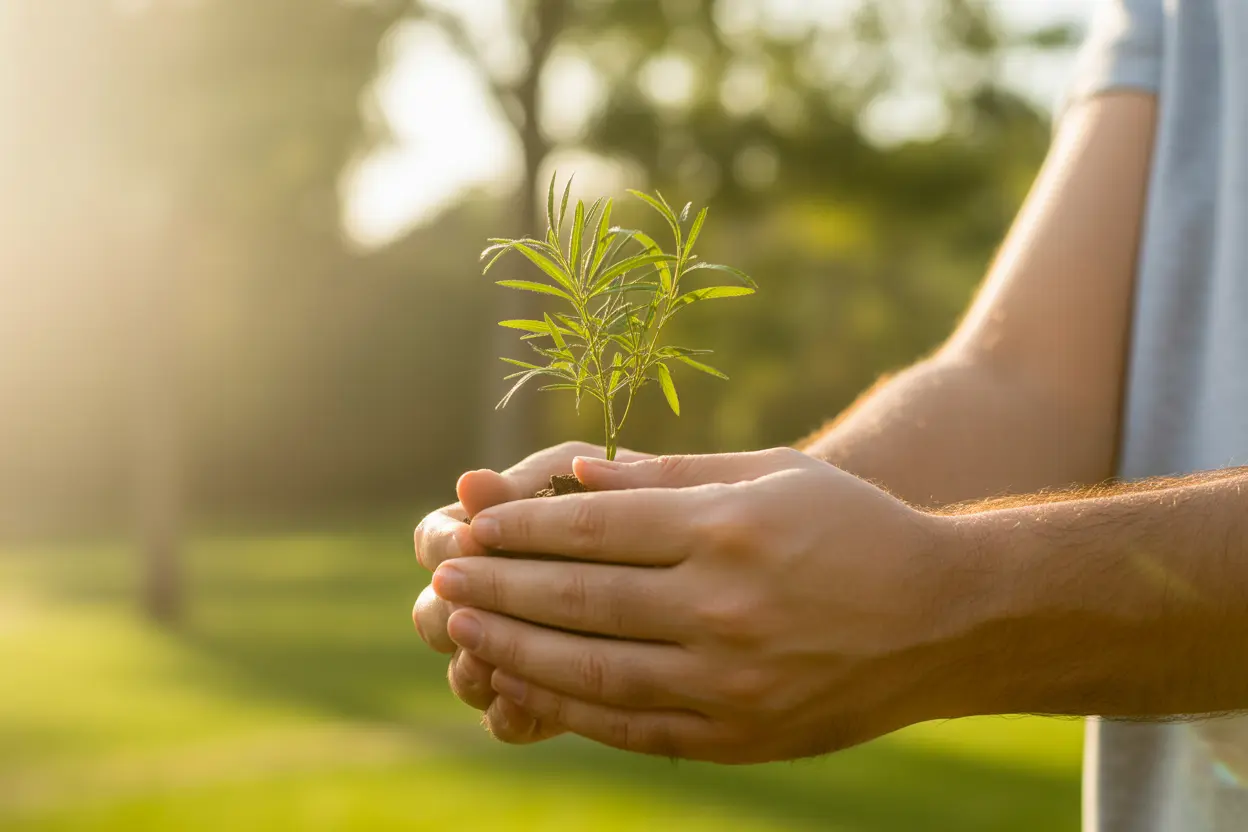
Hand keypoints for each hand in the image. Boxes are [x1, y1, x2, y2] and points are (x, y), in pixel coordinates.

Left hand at [431, 448, 968, 762]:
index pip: (592, 527)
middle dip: (500, 583)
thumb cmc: (853, 526)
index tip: (470, 519)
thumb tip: (570, 474)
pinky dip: (569, 706)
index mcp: (729, 529)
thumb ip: (666, 477)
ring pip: (593, 669)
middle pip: (580, 597)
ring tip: (464, 627)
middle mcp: (726, 607)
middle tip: (446, 572)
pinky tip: (524, 684)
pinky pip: (633, 725)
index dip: (519, 525)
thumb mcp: (770, 475)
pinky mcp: (741, 736)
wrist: (945, 619)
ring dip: (515, 648)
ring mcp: (733, 680)